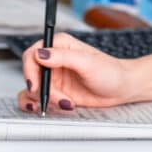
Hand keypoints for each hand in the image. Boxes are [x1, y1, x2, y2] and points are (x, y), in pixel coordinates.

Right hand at [17, 32, 135, 112]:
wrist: (121, 88)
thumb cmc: (110, 72)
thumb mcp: (87, 62)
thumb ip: (63, 57)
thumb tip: (41, 54)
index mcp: (60, 45)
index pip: (33, 53)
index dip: (30, 69)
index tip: (36, 84)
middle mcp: (54, 60)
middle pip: (31, 74)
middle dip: (40, 89)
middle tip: (53, 98)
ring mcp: (54, 77)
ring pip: (33, 89)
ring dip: (45, 99)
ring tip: (65, 102)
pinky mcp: (57, 91)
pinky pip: (39, 99)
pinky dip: (43, 105)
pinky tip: (58, 106)